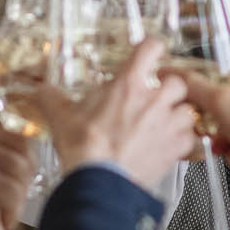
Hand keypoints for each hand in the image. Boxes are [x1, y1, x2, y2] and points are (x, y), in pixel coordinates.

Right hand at [0, 117, 35, 229]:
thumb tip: (7, 166)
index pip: (21, 141)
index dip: (26, 161)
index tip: (22, 175)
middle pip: (25, 167)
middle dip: (23, 187)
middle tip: (15, 201)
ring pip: (17, 194)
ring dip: (13, 211)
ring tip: (4, 220)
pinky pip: (0, 220)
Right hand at [33, 41, 197, 188]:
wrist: (99, 181)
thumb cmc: (83, 148)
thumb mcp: (61, 116)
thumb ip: (51, 98)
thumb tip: (41, 90)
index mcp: (128, 84)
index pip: (151, 48)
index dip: (152, 48)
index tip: (149, 53)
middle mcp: (154, 100)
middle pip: (177, 81)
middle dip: (168, 88)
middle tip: (155, 96)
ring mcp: (168, 124)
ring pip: (187, 110)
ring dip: (178, 114)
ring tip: (164, 121)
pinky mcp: (175, 148)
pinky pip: (189, 138)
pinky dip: (182, 140)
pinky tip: (168, 144)